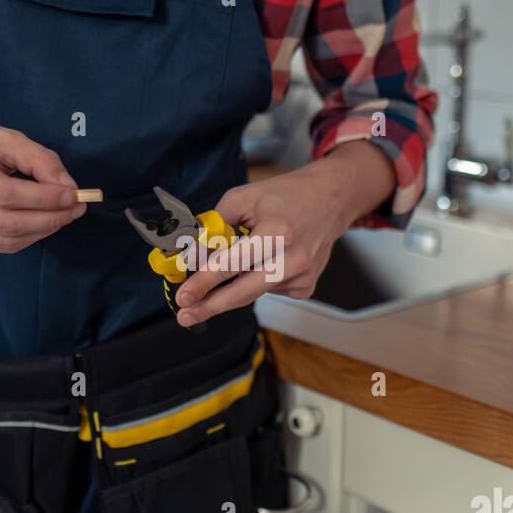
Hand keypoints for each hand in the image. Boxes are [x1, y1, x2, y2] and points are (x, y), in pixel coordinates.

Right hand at [0, 113, 84, 252]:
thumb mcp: (5, 137)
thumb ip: (39, 159)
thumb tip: (69, 187)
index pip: (5, 194)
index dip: (43, 199)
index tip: (74, 194)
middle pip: (8, 223)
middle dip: (50, 218)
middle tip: (77, 207)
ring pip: (8, 240)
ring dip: (44, 230)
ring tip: (65, 214)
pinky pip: (1, 245)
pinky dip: (29, 236)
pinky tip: (43, 221)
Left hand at [173, 141, 395, 325]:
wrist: (329, 200)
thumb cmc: (284, 196)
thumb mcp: (243, 199)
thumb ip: (215, 228)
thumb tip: (192, 258)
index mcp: (277, 232)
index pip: (232, 264)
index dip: (204, 282)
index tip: (183, 296)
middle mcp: (293, 259)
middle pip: (243, 292)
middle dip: (210, 306)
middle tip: (185, 315)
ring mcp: (301, 277)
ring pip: (252, 293)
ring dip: (230, 290)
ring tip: (215, 284)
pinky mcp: (305, 287)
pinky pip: (268, 291)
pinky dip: (256, 280)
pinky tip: (264, 262)